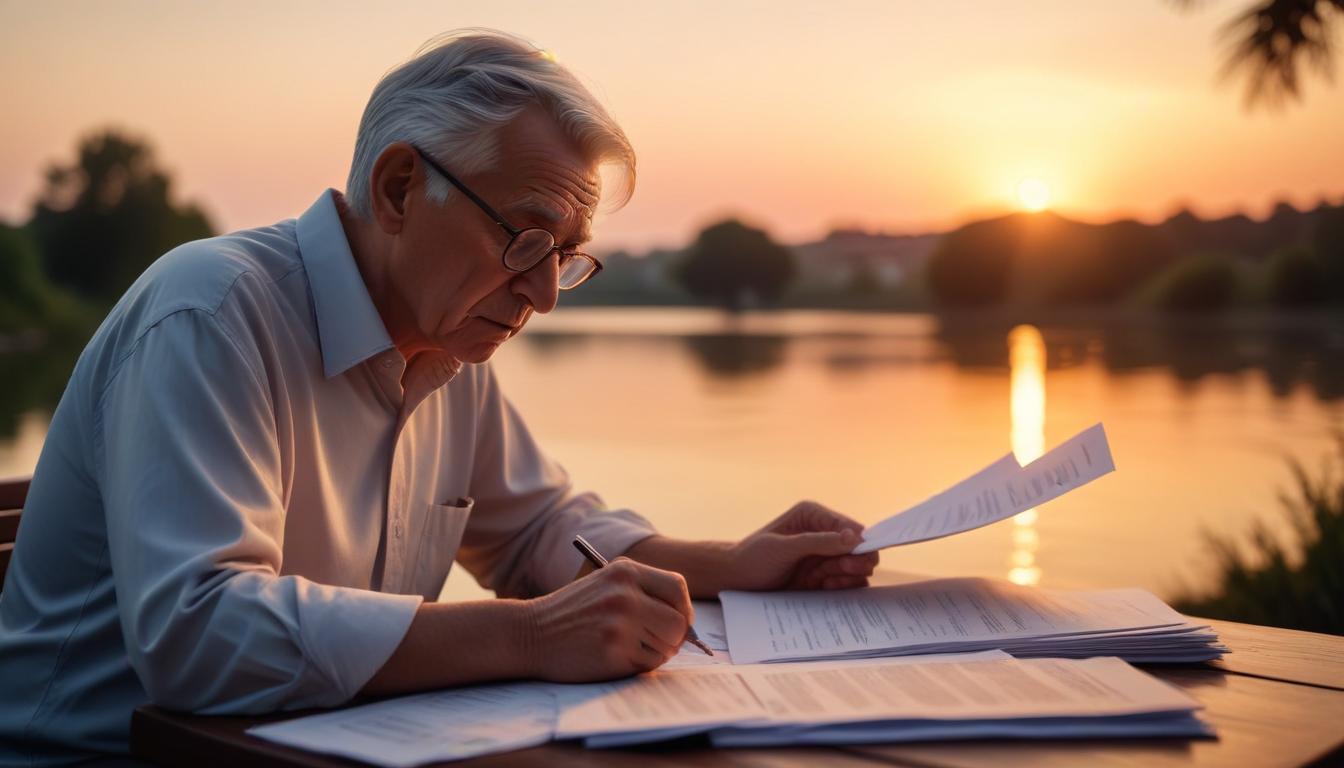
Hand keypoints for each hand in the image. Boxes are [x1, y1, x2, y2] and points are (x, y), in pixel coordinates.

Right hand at [524, 558, 691, 681]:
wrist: (529, 633)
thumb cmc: (571, 613)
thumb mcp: (605, 585)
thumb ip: (643, 593)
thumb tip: (686, 623)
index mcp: (624, 571)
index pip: (677, 588)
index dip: (683, 609)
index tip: (677, 622)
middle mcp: (624, 595)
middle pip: (678, 623)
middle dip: (673, 638)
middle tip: (658, 643)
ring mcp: (618, 624)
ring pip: (666, 647)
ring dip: (654, 654)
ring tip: (626, 647)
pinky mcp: (612, 653)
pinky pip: (647, 665)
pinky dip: (637, 666)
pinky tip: (613, 657)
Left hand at [725, 501, 878, 591]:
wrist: (737, 581)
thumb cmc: (753, 557)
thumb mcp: (783, 547)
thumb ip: (818, 542)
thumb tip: (854, 537)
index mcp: (814, 517)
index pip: (850, 527)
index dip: (860, 542)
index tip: (855, 558)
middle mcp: (824, 534)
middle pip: (859, 548)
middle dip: (856, 561)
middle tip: (840, 570)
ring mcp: (824, 557)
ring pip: (857, 567)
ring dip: (849, 575)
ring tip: (827, 581)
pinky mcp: (823, 577)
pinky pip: (847, 583)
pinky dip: (843, 587)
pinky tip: (825, 588)